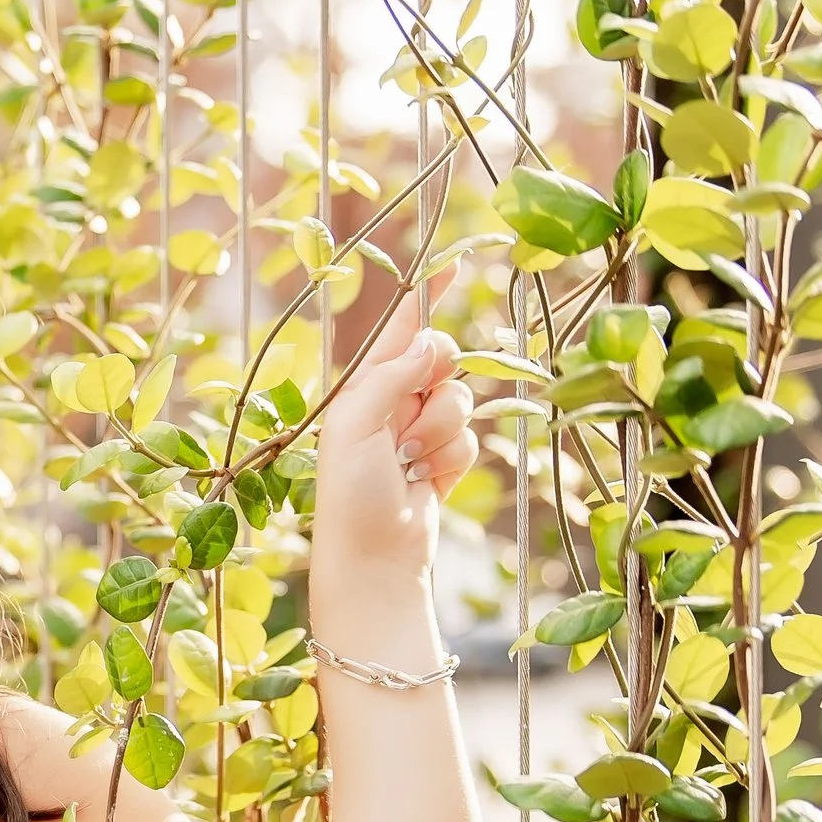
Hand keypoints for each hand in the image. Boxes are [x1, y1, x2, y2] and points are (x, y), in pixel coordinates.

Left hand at [310, 270, 476, 576]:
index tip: (451, 263)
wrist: (374, 558)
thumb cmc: (351, 494)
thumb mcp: (354, 425)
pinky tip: (426, 482)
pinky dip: (452, 460)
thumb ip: (390, 376)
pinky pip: (470, 439)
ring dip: (441, 433)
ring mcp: (418, 431)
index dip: (426, 295)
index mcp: (362, 387)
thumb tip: (430, 340)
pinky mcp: (442, 459)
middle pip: (443, 360)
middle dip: (435, 389)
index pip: (400, 329)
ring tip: (409, 463)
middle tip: (407, 426)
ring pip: (460, 401)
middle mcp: (391, 402)